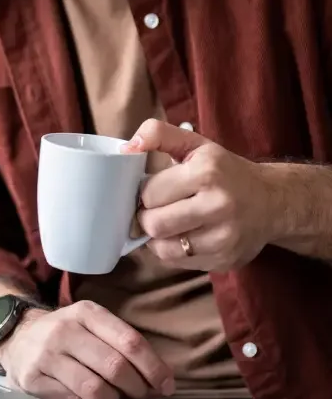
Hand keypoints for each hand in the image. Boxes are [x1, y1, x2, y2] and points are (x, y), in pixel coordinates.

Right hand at [0, 299, 174, 398]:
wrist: (17, 336)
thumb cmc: (67, 332)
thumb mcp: (91, 323)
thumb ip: (120, 342)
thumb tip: (159, 376)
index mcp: (86, 312)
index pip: (129, 341)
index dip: (153, 367)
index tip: (166, 385)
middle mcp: (65, 330)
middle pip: (115, 367)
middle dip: (137, 387)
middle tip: (144, 395)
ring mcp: (46, 356)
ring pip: (95, 389)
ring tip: (115, 397)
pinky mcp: (33, 379)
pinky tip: (88, 398)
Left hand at [123, 120, 278, 271]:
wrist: (272, 201)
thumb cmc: (225, 171)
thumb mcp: (195, 144)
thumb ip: (158, 135)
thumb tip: (127, 148)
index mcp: (207, 172)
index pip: (150, 193)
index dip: (144, 192)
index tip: (152, 190)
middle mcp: (218, 206)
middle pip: (154, 225)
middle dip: (147, 217)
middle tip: (154, 209)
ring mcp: (223, 238)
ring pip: (163, 249)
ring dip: (157, 238)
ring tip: (167, 222)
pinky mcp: (224, 261)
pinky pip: (178, 264)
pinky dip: (172, 251)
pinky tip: (182, 235)